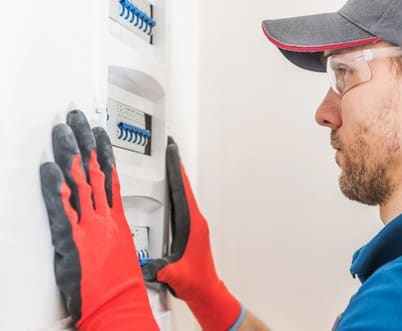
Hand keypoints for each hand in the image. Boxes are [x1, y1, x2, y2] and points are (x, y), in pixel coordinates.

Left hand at [40, 110, 157, 329]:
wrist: (119, 305)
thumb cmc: (121, 286)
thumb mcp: (120, 253)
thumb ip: (111, 232)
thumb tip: (104, 222)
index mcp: (115, 221)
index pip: (110, 178)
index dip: (105, 154)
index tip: (100, 135)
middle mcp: (103, 218)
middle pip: (94, 172)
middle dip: (86, 142)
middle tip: (79, 120)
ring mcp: (87, 227)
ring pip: (78, 183)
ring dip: (70, 154)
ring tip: (63, 131)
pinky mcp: (71, 241)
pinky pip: (60, 210)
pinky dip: (54, 188)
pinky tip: (49, 169)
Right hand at [142, 137, 242, 330]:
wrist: (206, 289)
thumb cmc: (196, 281)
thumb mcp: (176, 275)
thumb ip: (163, 270)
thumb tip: (152, 266)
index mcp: (194, 224)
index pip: (183, 191)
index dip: (177, 171)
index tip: (173, 153)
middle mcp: (196, 221)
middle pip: (185, 188)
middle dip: (176, 169)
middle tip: (170, 150)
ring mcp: (195, 225)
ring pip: (184, 196)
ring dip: (177, 180)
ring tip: (168, 164)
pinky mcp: (191, 231)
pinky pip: (183, 205)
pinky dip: (176, 194)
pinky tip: (168, 193)